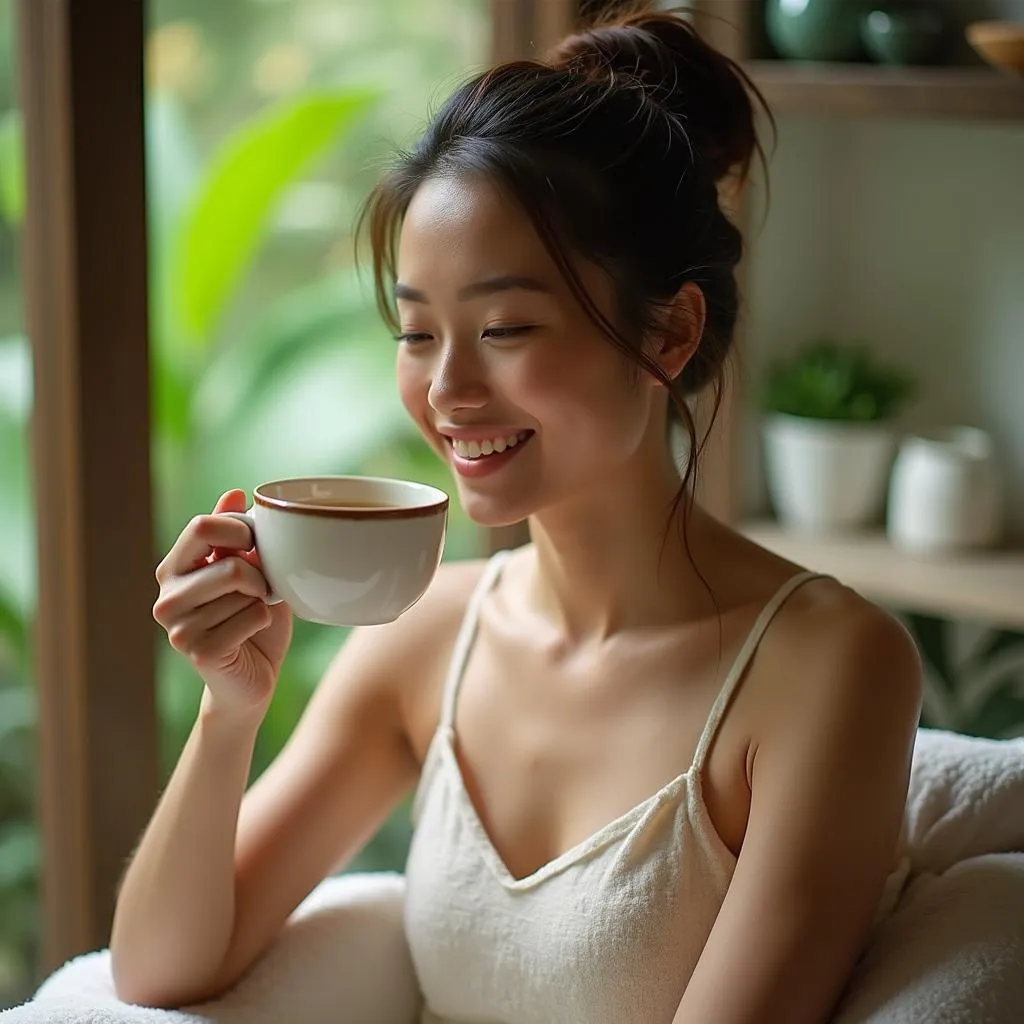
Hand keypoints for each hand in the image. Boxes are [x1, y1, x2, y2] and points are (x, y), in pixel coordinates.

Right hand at [154, 489, 292, 716]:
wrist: (252, 678)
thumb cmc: (251, 619)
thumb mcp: (246, 569)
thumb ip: (235, 535)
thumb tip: (234, 492)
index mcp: (174, 569)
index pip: (203, 526)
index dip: (241, 530)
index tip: (256, 547)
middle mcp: (166, 597)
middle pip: (229, 564)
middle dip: (259, 575)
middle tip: (260, 590)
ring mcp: (177, 627)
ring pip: (245, 591)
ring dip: (262, 601)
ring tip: (251, 614)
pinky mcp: (197, 650)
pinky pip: (253, 617)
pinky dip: (263, 622)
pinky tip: (249, 635)